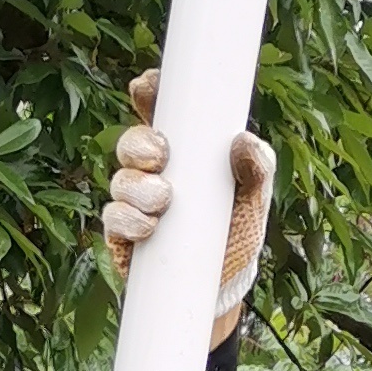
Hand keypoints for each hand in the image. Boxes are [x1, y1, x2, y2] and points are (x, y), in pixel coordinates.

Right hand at [100, 68, 275, 343]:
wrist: (221, 284)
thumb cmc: (237, 230)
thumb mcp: (255, 198)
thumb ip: (258, 168)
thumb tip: (242, 142)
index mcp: (184, 150)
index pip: (160, 112)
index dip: (149, 93)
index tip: (148, 86)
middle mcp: (154, 171)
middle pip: (130, 143)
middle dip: (139, 144)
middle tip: (161, 156)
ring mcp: (134, 202)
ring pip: (120, 180)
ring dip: (137, 187)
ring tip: (163, 201)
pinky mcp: (123, 235)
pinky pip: (113, 218)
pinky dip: (127, 219)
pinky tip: (147, 227)